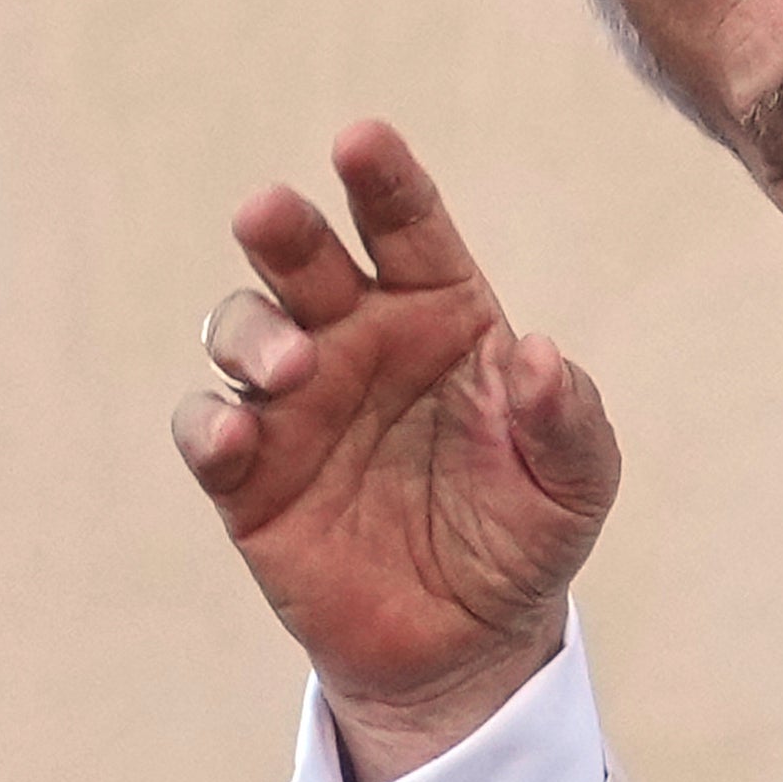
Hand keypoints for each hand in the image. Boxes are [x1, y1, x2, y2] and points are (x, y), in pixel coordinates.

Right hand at [171, 120, 618, 781]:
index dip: (383, 179)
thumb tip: (540, 355)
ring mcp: (295, 403)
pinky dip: (210, 425)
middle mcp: (357, 339)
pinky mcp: (247, 477)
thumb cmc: (526, 532)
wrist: (472, 641)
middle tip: (272, 215)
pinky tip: (237, 436)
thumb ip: (568, 417)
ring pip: (241, 329)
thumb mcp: (575, 481)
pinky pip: (207, 431)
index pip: (407, 225)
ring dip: (251, 332)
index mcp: (441, 314)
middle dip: (285, 230)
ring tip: (291, 366)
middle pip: (306, 259)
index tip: (360, 140)